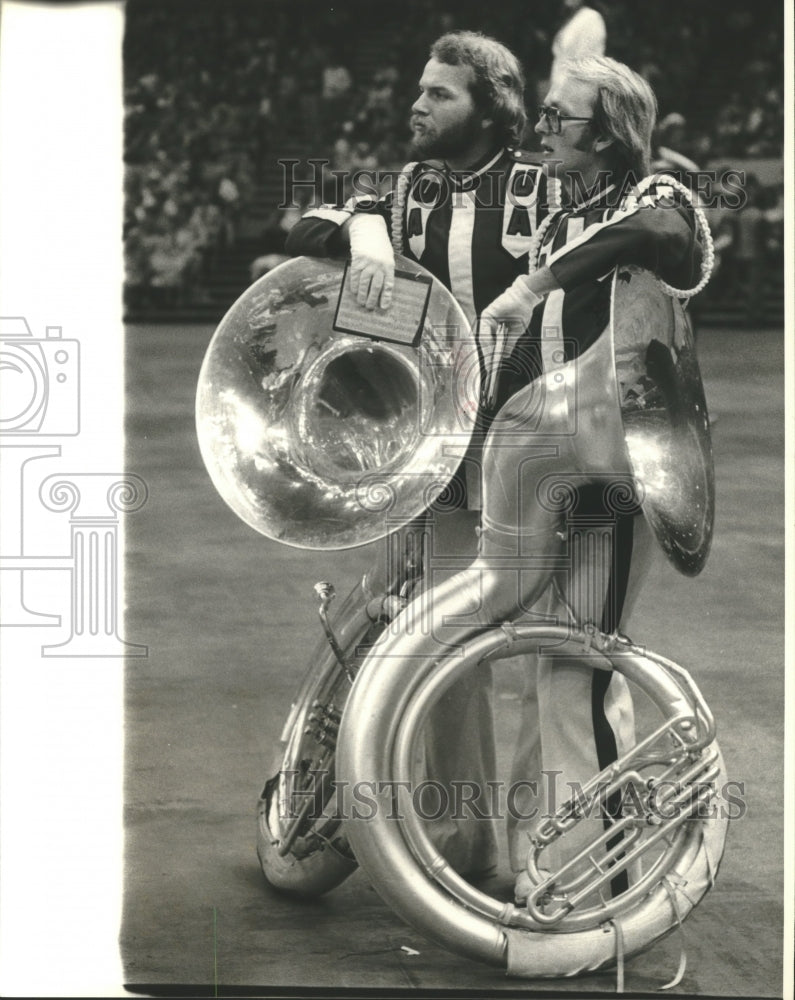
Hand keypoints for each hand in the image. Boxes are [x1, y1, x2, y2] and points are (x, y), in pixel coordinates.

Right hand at [347, 213, 393, 309]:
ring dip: (362, 295)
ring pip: (364, 284)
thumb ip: (386, 271)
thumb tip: (383, 289)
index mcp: (389, 265)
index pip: (388, 284)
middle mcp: (379, 265)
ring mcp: (367, 263)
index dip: (386, 297)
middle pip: (375, 286)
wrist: (368, 229)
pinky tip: (354, 292)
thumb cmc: (380, 245)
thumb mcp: (388, 257)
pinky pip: (355, 277)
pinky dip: (354, 286)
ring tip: (361, 303)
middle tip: (369, 308)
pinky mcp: (357, 260)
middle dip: (372, 299)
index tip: (384, 307)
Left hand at [478, 276, 541, 407]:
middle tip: (490, 368)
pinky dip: (488, 341)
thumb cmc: (521, 312)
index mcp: (495, 327)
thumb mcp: (515, 332)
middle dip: (488, 355)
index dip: (491, 356)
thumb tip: (505, 356)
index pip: (490, 344)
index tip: (492, 367)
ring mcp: (487, 319)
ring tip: (491, 362)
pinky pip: (486, 331)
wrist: (526, 298)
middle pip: (485, 342)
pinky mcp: (487, 314)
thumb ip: (508, 344)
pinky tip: (492, 351)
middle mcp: (489, 323)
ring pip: (484, 338)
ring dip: (488, 351)